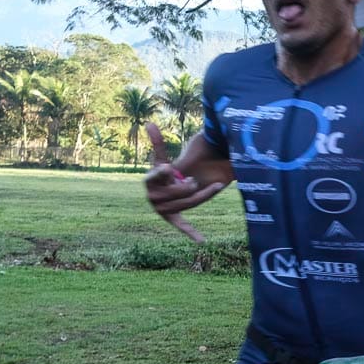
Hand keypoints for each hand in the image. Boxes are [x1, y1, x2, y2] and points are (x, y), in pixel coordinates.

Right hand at [143, 122, 225, 243]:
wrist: (167, 187)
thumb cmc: (164, 171)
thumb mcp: (162, 157)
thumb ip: (158, 142)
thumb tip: (149, 123)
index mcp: (150, 180)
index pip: (156, 175)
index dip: (161, 172)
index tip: (168, 168)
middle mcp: (153, 196)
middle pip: (176, 192)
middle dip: (188, 185)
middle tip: (195, 179)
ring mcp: (162, 208)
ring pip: (187, 203)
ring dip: (202, 195)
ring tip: (214, 185)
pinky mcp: (172, 217)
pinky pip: (181, 224)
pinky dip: (191, 232)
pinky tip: (202, 240)